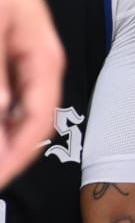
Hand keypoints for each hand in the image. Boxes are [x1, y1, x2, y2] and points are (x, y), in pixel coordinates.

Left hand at [0, 0, 62, 187]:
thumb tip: (1, 111)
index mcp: (44, 64)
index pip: (36, 125)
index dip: (14, 158)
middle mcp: (36, 72)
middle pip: (22, 126)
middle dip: (3, 152)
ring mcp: (19, 68)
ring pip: (9, 114)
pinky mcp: (5, 64)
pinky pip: (3, 97)